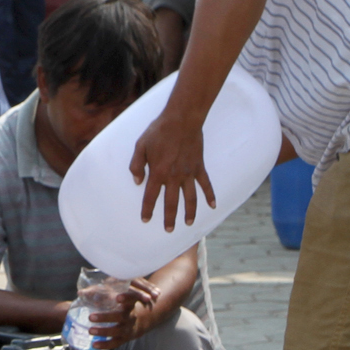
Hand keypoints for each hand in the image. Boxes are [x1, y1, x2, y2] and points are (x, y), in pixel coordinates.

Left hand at [88, 278, 162, 349]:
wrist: (145, 317)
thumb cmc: (126, 303)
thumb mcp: (121, 294)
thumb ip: (103, 292)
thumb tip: (81, 293)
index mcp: (131, 302)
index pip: (132, 298)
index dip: (126, 298)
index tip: (117, 297)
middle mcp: (131, 315)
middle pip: (120, 316)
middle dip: (105, 317)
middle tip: (91, 317)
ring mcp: (129, 328)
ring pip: (117, 331)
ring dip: (103, 331)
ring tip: (90, 330)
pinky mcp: (126, 338)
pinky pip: (116, 343)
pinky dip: (105, 344)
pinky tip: (94, 344)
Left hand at [129, 112, 214, 227]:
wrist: (182, 119)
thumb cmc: (158, 131)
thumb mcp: (140, 146)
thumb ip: (136, 165)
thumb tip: (137, 182)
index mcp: (158, 172)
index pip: (150, 196)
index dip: (147, 209)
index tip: (145, 219)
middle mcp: (174, 176)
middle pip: (171, 203)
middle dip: (169, 218)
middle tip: (168, 230)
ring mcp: (188, 173)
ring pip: (190, 198)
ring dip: (189, 212)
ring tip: (188, 224)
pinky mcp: (199, 167)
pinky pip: (206, 184)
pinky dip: (210, 195)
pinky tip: (213, 206)